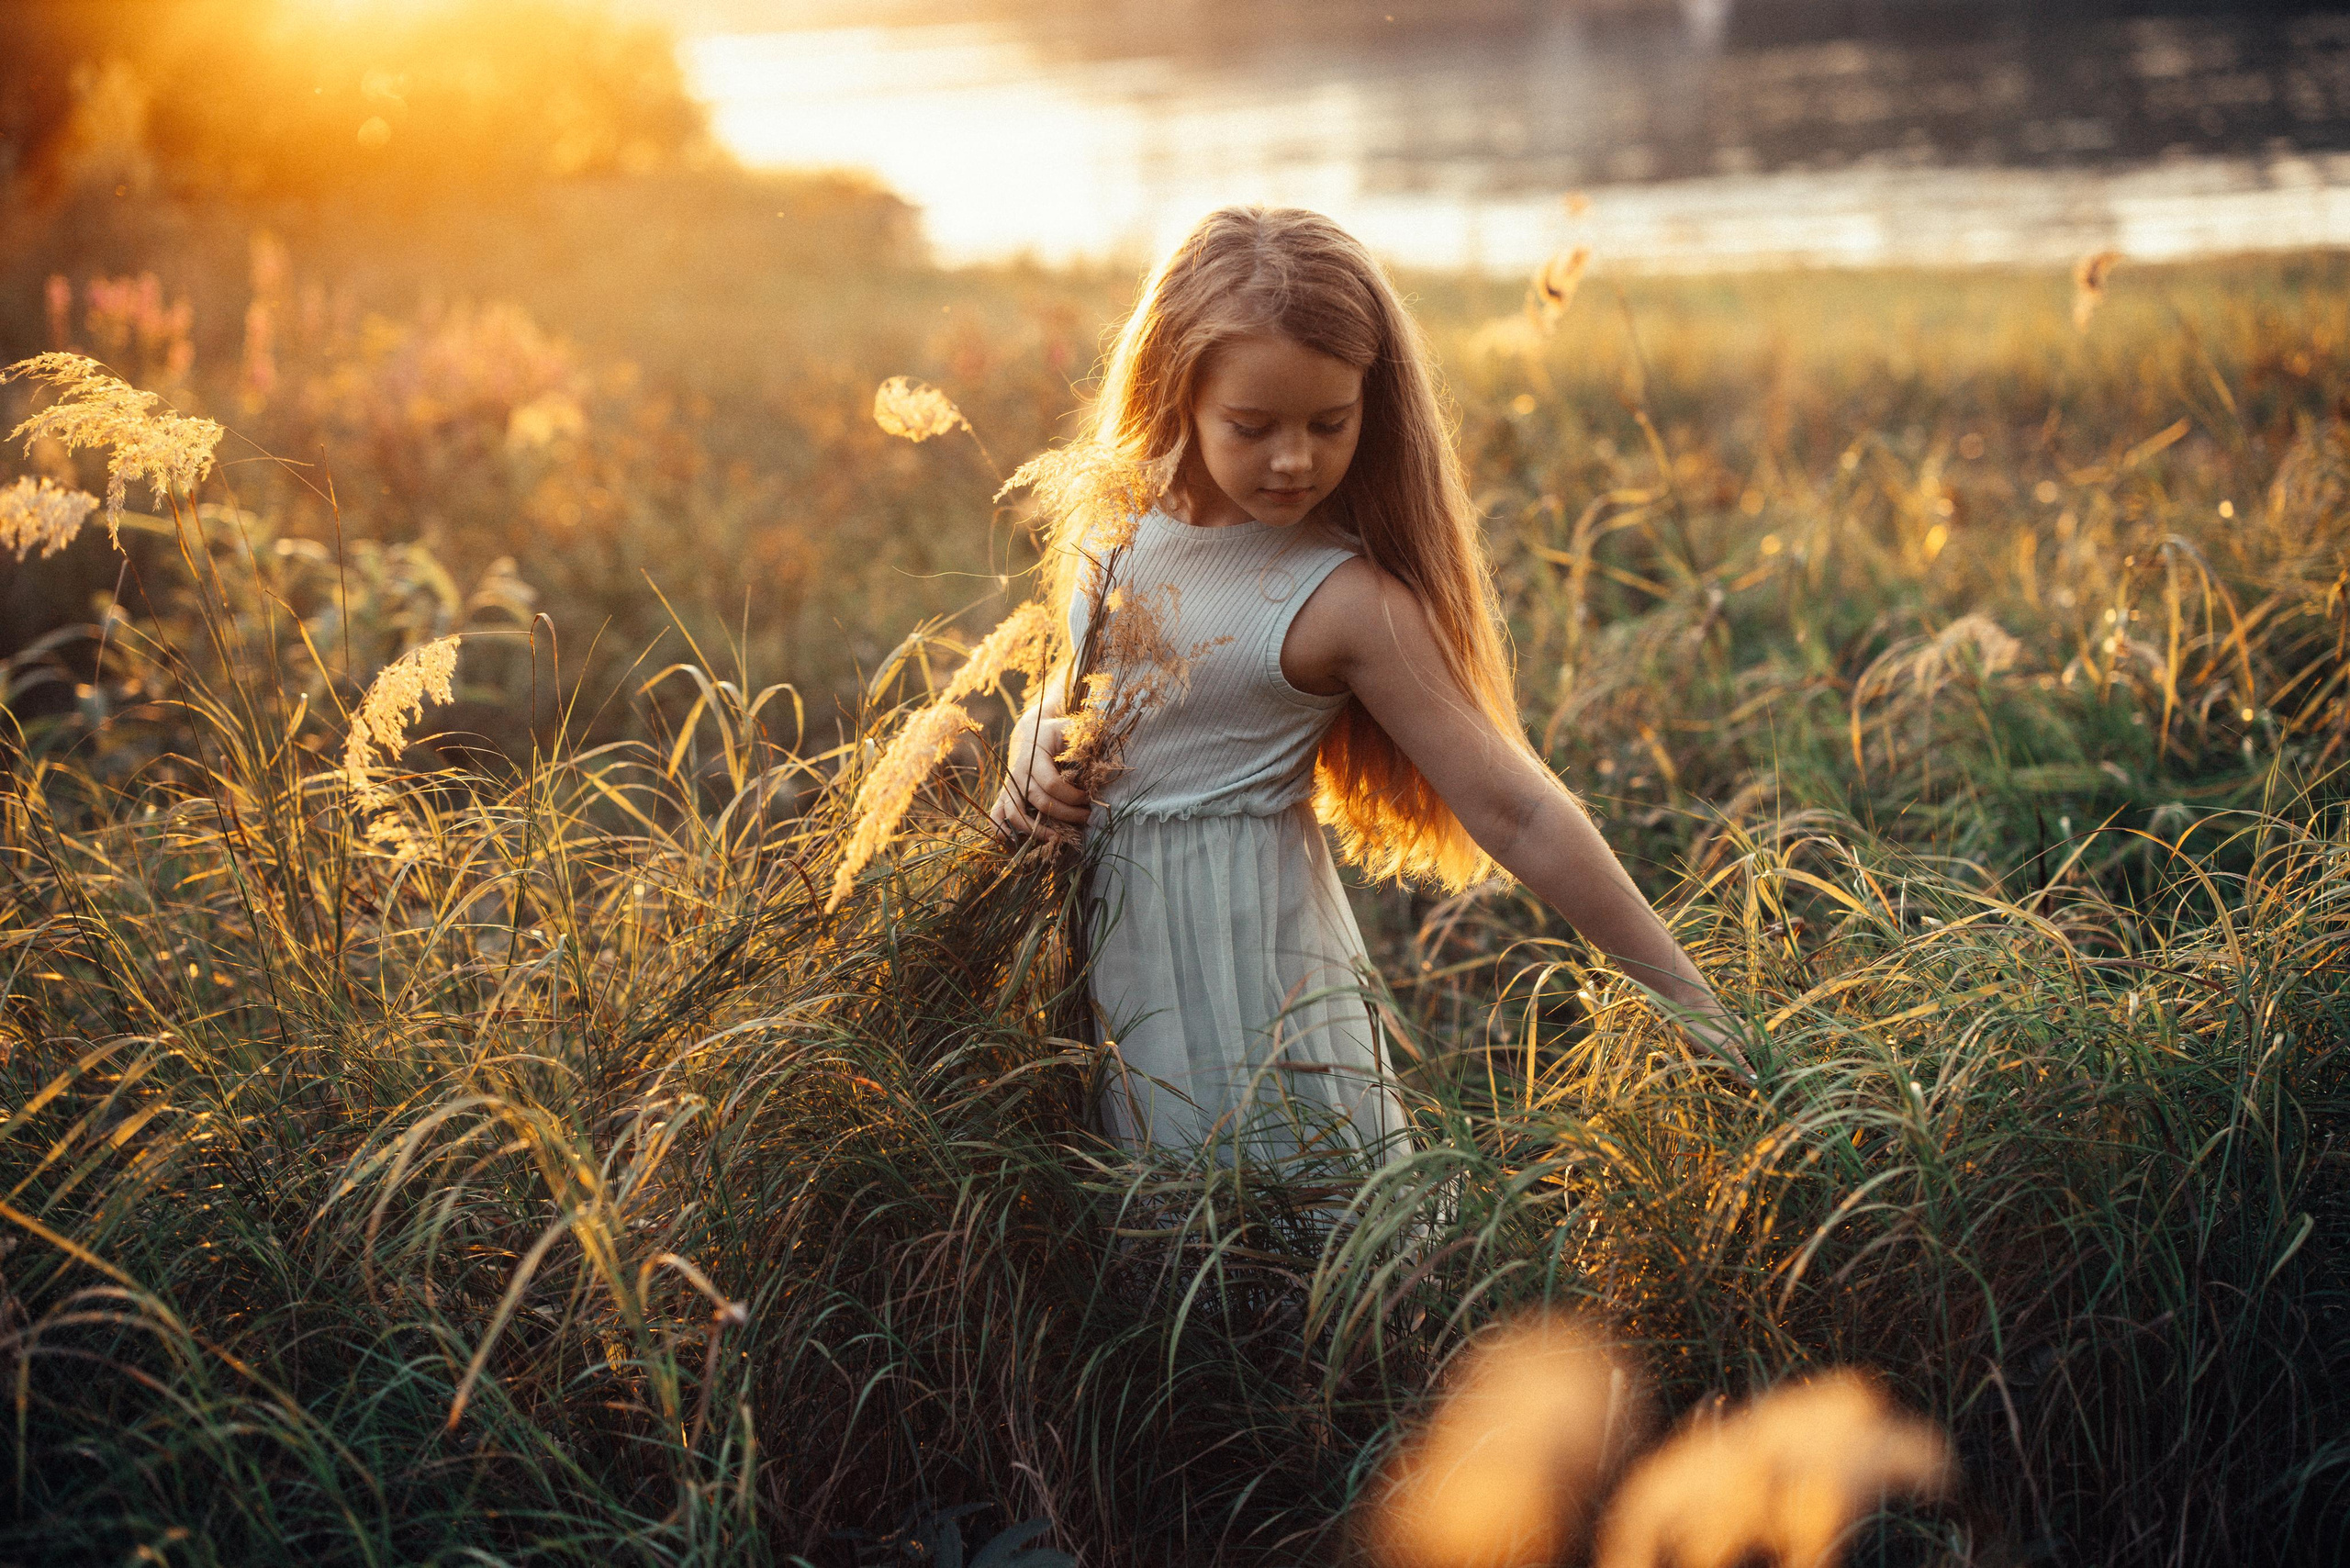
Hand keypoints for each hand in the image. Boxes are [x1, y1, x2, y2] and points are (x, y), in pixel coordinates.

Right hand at [989, 704, 1091, 838]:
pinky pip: (997, 815)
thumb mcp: (1069, 729)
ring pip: (1015, 813)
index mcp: (1035, 757)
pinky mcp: (1005, 795)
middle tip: (1086, 817)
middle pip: (1040, 802)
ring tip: (1058, 839)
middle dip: (1066, 814)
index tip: (1088, 798)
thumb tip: (1106, 745)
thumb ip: (1084, 738)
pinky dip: (1003, 830)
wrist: (1030, 733)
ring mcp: (1009, 785)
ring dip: (1036, 830)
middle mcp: (1019, 773)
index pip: (1051, 784)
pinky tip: (1018, 842)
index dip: (1071, 796)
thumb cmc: (1055, 734)